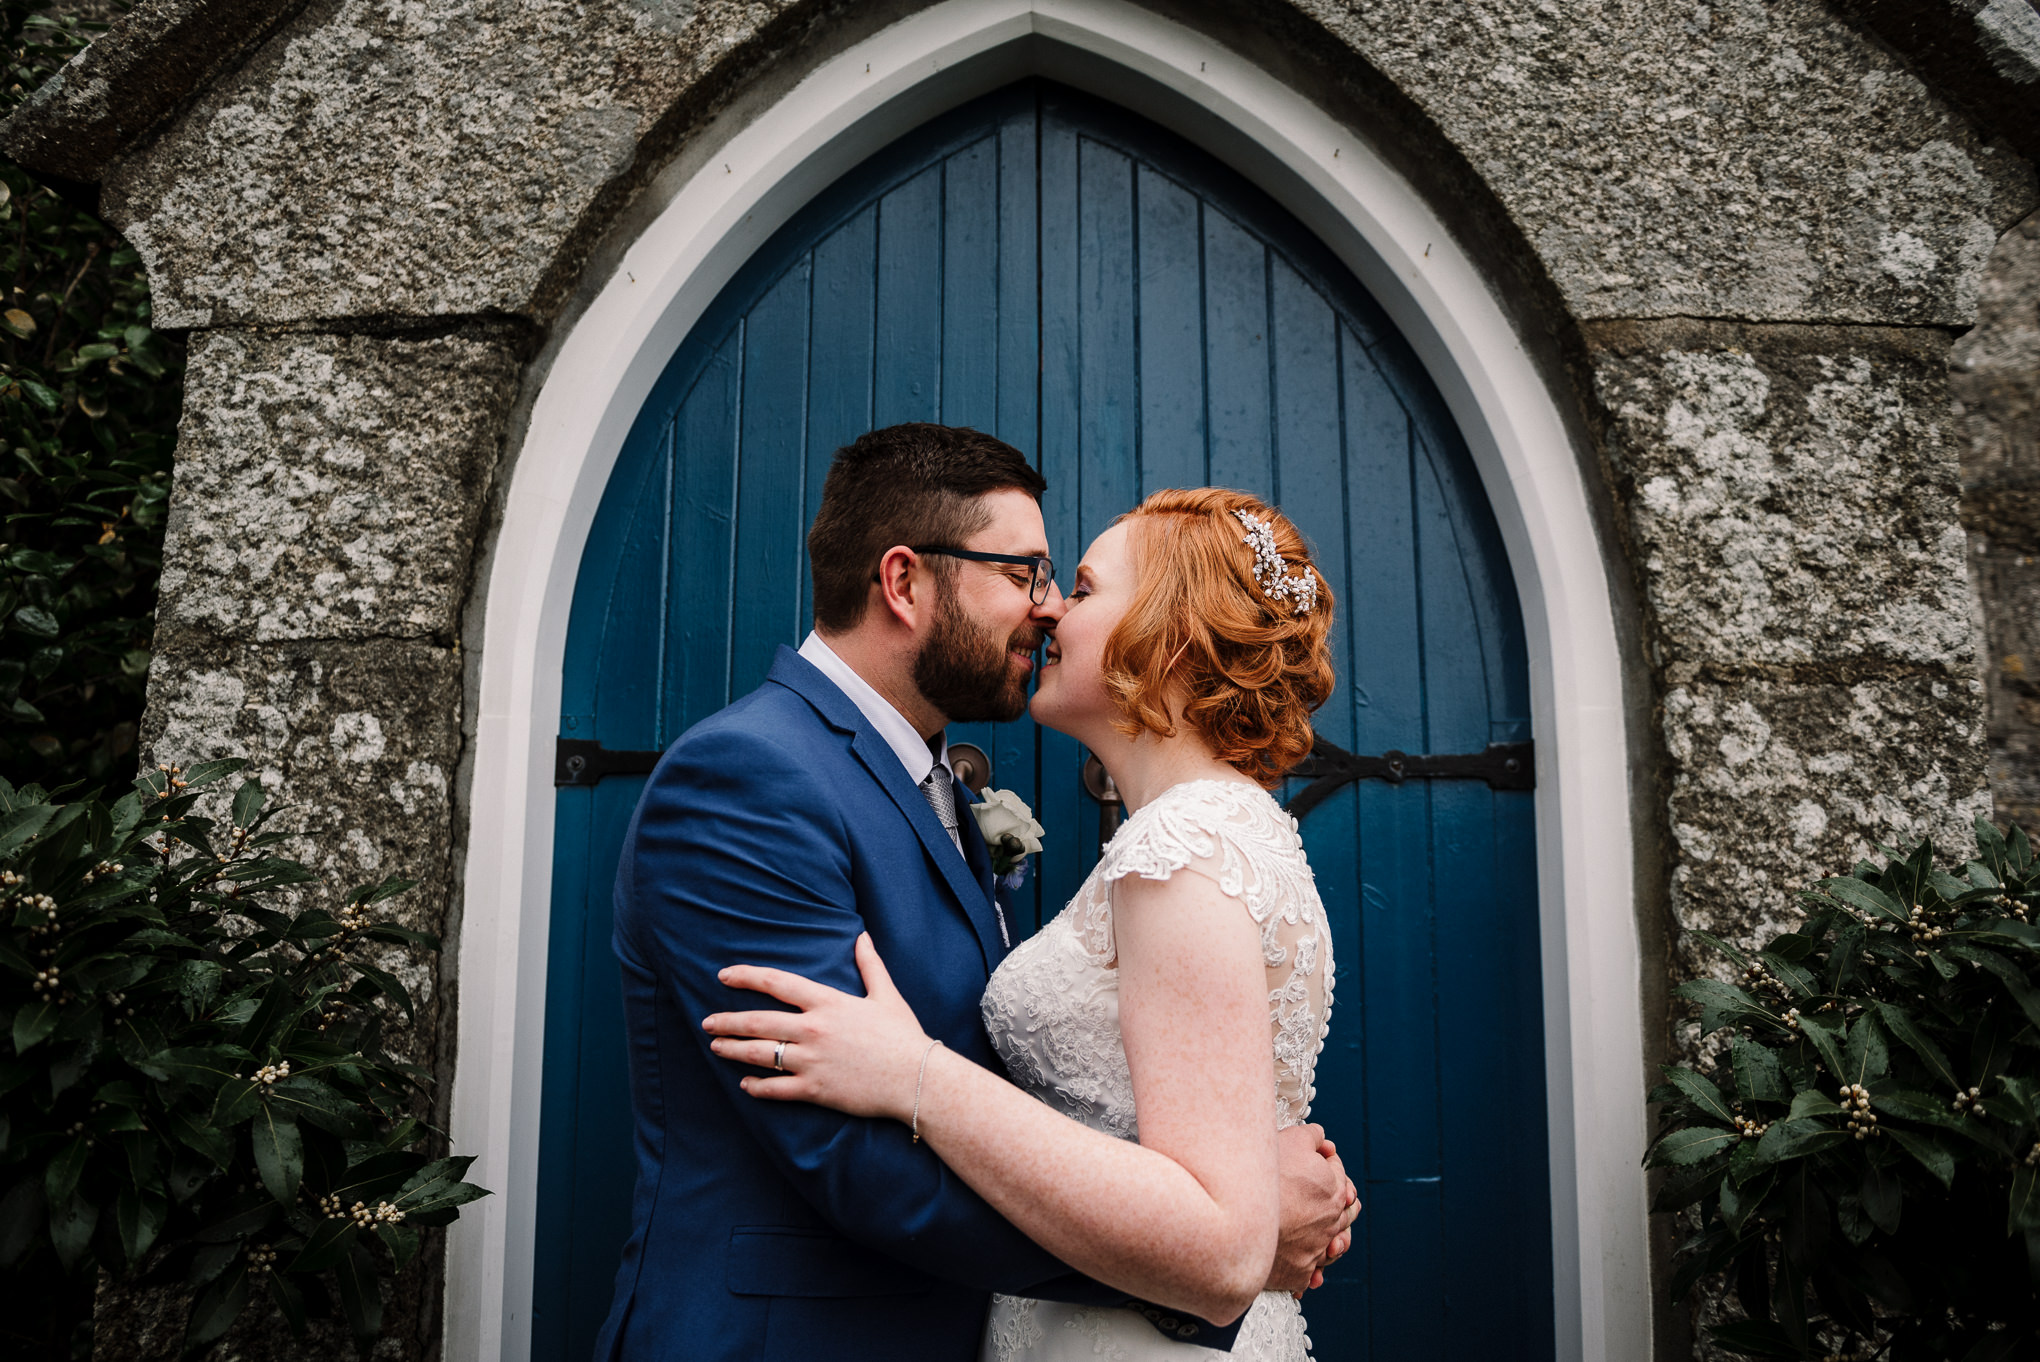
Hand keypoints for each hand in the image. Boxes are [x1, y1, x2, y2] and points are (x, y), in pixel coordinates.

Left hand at [702, 933, 931, 1121]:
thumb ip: (869, 965)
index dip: (746, 976)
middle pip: (757, 1021)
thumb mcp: (887, 995)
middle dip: (727, 1021)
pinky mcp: (815, 1091)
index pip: (776, 982)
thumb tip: (862, 937)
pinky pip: (776, 1089)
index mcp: (827, 1002)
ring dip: (732, 1050)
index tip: (724, 975)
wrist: (918, 1079)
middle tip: (707, 1022)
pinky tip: (746, 1085)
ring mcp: (812, 1062)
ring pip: (759, 1055)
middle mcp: (813, 1030)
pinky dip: (757, 1088)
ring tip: (716, 1047)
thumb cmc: (904, 1036)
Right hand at [1267, 1124, 1359, 1295]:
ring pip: (1334, 1244)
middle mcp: (1332, 1222)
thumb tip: (1321, 1138)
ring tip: (1314, 1229)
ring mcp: (1317, 1250)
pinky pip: (1312, 1272)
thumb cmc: (1266, 1176)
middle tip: (1315, 1193)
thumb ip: (1312, 1136)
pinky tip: (1297, 1256)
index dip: (1325, 1162)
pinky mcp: (1300, 1273)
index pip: (1339, 1173)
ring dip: (1329, 1236)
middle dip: (1333, 1200)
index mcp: (1335, 1190)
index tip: (1311, 1160)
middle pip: (1345, 1211)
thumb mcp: (1291, 1139)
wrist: (1239, 1219)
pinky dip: (1308, 1265)